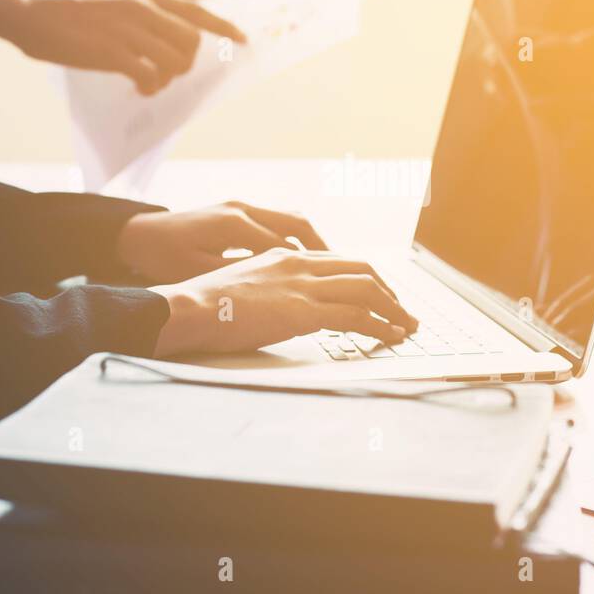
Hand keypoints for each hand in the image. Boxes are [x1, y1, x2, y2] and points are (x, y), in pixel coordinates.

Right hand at [0, 0, 243, 94]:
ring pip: (175, 60)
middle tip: (166, 72)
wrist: (34, 12)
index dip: (223, 27)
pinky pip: (151, 76)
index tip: (243, 40)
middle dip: (186, 62)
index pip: (197, 9)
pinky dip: (150, 87)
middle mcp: (143, 7)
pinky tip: (138, 87)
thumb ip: (144, 11)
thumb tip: (170, 36)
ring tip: (149, 82)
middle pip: (191, 41)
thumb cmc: (72, 12)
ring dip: (168, 78)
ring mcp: (130, 29)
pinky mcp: (115, 51)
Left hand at [117, 201, 327, 283]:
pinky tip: (304, 262)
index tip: (335, 290)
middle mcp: (243, 210)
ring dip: (316, 243)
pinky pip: (278, 223)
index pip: (288, 246)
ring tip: (335, 269)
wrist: (137, 235)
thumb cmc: (163, 258)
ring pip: (292, 222)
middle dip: (329, 252)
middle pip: (300, 226)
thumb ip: (240, 279)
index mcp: (234, 226)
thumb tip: (277, 293)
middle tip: (350, 277)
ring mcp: (241, 208)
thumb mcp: (200, 274)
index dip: (315, 268)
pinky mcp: (236, 212)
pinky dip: (296, 240)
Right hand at [150, 248, 418, 355]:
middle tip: (401, 311)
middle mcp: (299, 265)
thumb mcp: (244, 283)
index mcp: (285, 257)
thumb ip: (271, 286)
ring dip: (393, 309)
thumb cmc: (205, 304)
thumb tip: (284, 303)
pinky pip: (354, 315)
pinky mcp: (302, 312)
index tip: (379, 295)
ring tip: (406, 326)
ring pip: (366, 289)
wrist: (188, 308)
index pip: (339, 261)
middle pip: (361, 269)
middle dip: (388, 291)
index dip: (366, 278)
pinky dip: (379, 325)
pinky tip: (389, 336)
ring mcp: (302, 286)